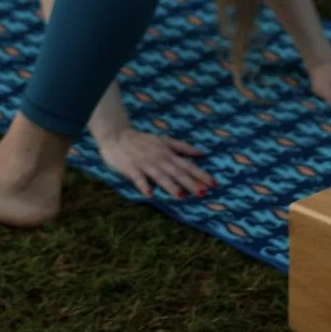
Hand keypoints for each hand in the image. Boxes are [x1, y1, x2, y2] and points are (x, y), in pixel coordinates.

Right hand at [95, 126, 213, 198]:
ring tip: (181, 196)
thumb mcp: (164, 140)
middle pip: (176, 172)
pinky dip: (144, 185)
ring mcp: (145, 163)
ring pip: (160, 176)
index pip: (186, 164)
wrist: (117, 135)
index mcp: (167, 152)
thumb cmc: (143, 140)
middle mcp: (159, 158)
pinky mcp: (131, 168)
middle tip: (203, 193)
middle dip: (190, 182)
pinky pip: (138, 178)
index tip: (213, 183)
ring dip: (170, 186)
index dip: (200, 173)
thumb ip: (182, 147)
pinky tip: (150, 194)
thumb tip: (202, 153)